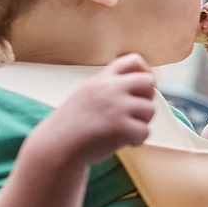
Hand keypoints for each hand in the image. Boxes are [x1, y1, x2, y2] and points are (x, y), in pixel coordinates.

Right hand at [39, 54, 156, 166]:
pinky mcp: (121, 127)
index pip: (133, 61)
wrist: (57, 145)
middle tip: (135, 112)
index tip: (139, 88)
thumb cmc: (73, 123)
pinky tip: (124, 142)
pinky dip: (137, 140)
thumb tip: (141, 82)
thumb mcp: (87, 92)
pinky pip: (145, 131)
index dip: (143, 73)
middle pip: (149, 82)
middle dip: (147, 99)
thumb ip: (109, 84)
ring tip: (124, 130)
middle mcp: (111, 88)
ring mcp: (117, 107)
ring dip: (141, 122)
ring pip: (150, 110)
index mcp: (103, 78)